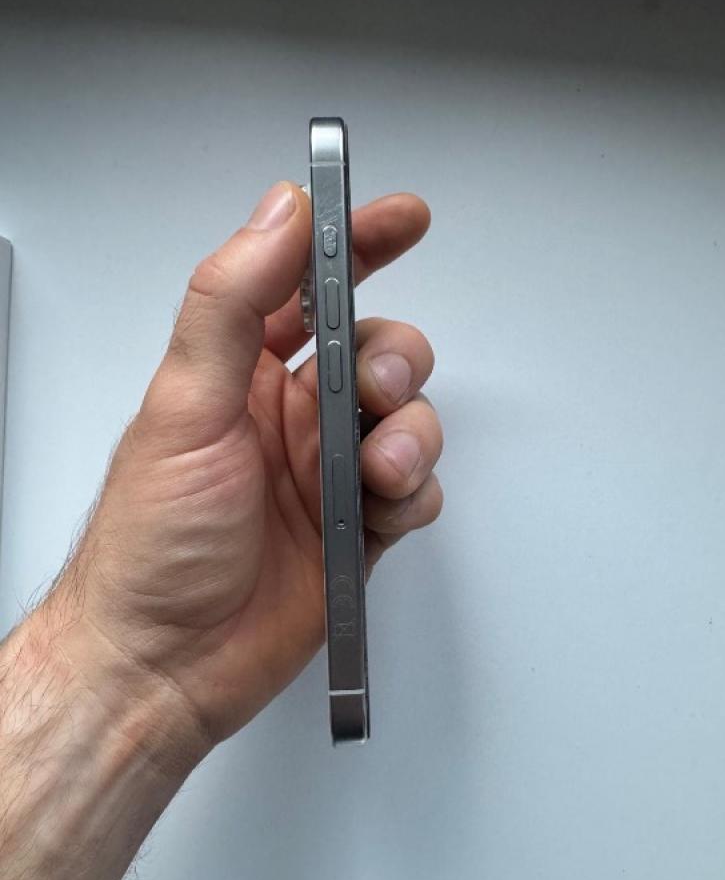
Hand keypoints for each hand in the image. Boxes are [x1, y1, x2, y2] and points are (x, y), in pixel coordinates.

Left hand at [39, 182, 441, 748]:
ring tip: (374, 468)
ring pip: (408, 422)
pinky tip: (381, 508)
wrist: (164, 663)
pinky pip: (415, 491)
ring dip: (410, 435)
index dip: (358, 246)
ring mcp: (326, 473)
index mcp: (241, 375)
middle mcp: (289, 417)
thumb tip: (277, 215)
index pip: (309, 287)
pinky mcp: (356, 530)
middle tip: (376, 386)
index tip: (403, 219)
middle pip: (379, 353)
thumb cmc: (153, 546)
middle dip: (396, 361)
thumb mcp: (183, 407)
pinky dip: (413, 493)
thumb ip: (231, 304)